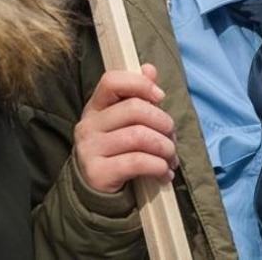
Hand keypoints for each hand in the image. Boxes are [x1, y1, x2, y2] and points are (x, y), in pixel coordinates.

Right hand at [74, 63, 177, 193]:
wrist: (97, 191)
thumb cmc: (117, 151)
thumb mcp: (125, 122)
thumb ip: (138, 95)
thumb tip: (150, 69)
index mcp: (96, 107)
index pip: (111, 81)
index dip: (140, 84)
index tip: (160, 97)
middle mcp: (88, 125)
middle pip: (134, 109)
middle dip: (163, 122)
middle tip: (172, 137)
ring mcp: (90, 149)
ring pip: (139, 137)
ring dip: (165, 148)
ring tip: (171, 157)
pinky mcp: (98, 172)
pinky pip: (137, 162)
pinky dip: (158, 166)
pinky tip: (165, 173)